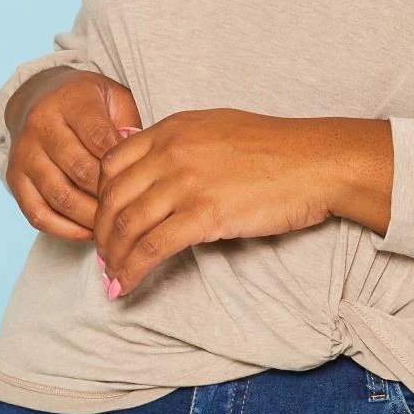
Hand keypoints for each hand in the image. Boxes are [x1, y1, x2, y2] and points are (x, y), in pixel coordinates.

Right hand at [4, 69, 140, 240]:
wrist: (42, 97)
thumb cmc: (92, 105)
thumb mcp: (116, 100)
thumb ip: (130, 126)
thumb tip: (142, 165)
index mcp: (71, 101)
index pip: (98, 137)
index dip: (122, 163)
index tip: (143, 181)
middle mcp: (41, 125)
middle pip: (79, 169)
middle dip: (110, 194)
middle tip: (135, 211)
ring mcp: (24, 154)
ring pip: (59, 196)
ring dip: (91, 217)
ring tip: (116, 225)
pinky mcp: (14, 179)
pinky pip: (38, 214)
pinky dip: (66, 230)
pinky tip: (90, 232)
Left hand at [92, 107, 335, 298]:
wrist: (314, 161)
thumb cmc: (275, 148)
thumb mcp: (217, 129)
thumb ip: (181, 143)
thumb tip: (156, 167)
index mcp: (172, 129)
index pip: (111, 164)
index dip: (99, 198)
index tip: (105, 220)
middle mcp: (171, 152)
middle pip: (111, 199)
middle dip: (101, 234)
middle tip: (106, 256)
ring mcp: (185, 183)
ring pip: (126, 226)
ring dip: (114, 258)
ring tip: (113, 277)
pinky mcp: (203, 215)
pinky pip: (152, 248)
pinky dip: (132, 271)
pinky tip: (126, 285)